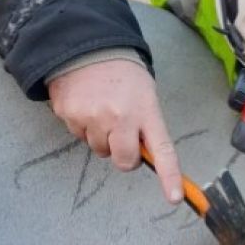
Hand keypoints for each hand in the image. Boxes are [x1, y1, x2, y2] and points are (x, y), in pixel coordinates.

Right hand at [48, 59, 182, 203]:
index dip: (169, 176)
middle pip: (124, 161)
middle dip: (124, 156)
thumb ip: (146, 126)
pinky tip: (86, 105)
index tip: (174, 198)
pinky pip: (79, 135)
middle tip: (122, 134)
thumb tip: (145, 157)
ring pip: (100, 150)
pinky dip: (83, 125)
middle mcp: (120, 116)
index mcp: (145, 111)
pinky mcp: (70, 115)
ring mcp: (92, 117)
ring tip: (102, 109)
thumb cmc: (123, 75)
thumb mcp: (145, 95)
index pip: (162, 150)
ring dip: (102, 137)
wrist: (86, 46)